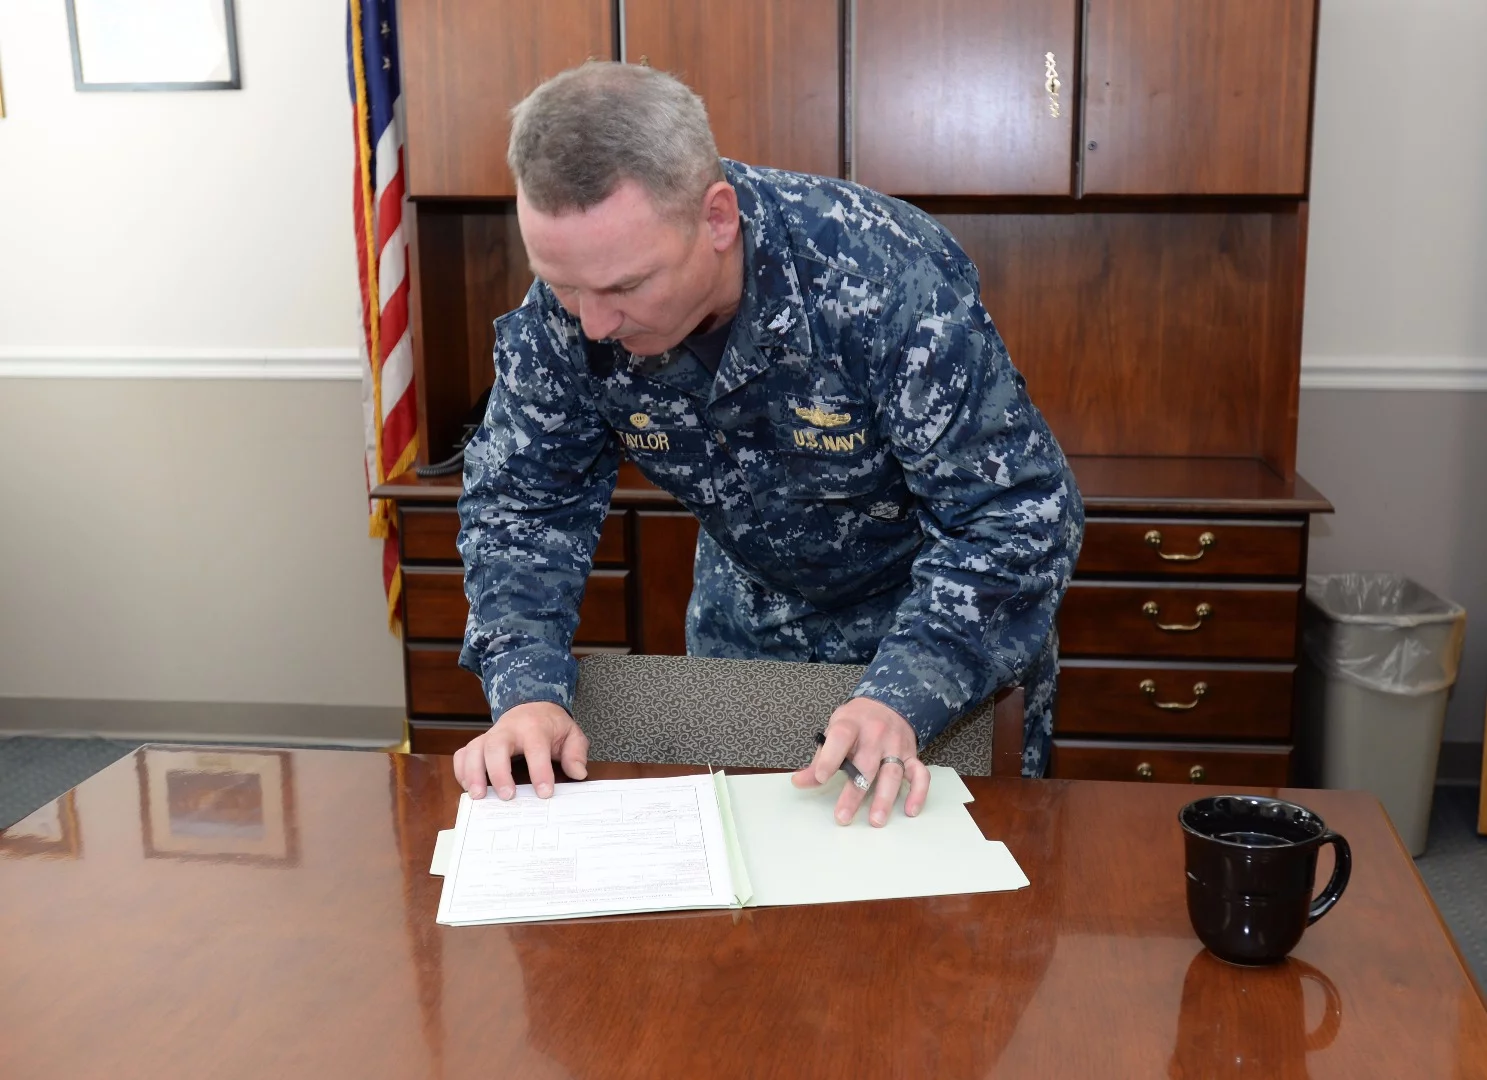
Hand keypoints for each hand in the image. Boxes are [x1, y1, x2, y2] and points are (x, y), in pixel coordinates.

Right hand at [451, 701, 589, 799]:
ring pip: (474, 750)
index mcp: (534, 727)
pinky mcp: (478, 743)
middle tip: (506, 796)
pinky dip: (461, 772)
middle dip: (499, 772)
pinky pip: (462, 755)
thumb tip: (578, 773)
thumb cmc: (551, 726)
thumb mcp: (571, 734)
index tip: (545, 793)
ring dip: (473, 773)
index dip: (540, 771)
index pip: (536, 748)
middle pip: (496, 745)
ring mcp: (490, 735)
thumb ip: (576, 752)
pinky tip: (468, 788)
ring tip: (478, 797)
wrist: (532, 706)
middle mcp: (508, 729)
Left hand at [790, 696, 929, 826]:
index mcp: (851, 724)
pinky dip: (918, 793)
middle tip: (843, 816)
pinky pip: (920, 775)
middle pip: (866, 765)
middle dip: (854, 793)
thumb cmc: (857, 722)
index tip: (820, 777)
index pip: (840, 738)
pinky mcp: (911, 756)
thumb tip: (799, 782)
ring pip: (892, 773)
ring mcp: (896, 746)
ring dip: (884, 798)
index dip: (830, 757)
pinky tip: (910, 810)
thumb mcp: (834, 730)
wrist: (889, 703)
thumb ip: (820, 757)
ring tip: (875, 820)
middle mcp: (876, 735)